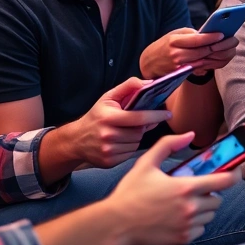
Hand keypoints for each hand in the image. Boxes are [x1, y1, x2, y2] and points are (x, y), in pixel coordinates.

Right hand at [58, 77, 172, 167]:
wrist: (76, 140)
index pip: (140, 117)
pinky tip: (122, 141)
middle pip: (139, 132)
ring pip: (136, 143)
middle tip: (138, 122)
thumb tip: (149, 83)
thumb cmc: (97, 115)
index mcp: (108, 117)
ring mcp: (108, 150)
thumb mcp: (109, 97)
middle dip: (143, 126)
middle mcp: (108, 135)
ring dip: (137, 137)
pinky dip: (130, 147)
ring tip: (126, 131)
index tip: (168, 114)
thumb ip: (129, 86)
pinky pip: (130, 153)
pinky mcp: (109, 161)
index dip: (156, 115)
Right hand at [104, 132, 239, 244]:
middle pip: (218, 199)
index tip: (234, 171)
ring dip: (203, 208)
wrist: (115, 224)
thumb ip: (168, 144)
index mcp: (186, 187)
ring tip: (184, 203)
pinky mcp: (183, 239)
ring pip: (210, 215)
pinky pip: (200, 229)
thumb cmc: (130, 194)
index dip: (234, 174)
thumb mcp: (146, 163)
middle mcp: (191, 207)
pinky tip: (178, 218)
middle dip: (210, 193)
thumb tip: (189, 134)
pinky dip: (194, 224)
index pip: (225, 181)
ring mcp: (188, 225)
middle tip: (195, 190)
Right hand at [141, 28, 238, 77]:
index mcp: (174, 41)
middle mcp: (178, 55)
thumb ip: (191, 34)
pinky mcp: (186, 73)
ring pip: (207, 61)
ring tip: (233, 47)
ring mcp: (182, 66)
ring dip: (222, 55)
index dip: (210, 37)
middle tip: (234, 40)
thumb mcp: (175, 34)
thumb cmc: (166, 44)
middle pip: (204, 52)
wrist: (150, 62)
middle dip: (221, 46)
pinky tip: (225, 56)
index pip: (196, 40)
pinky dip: (216, 62)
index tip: (222, 33)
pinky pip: (205, 68)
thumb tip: (211, 33)